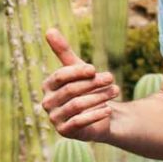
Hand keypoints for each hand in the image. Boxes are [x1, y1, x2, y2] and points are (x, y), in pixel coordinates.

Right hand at [39, 28, 121, 143]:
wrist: (101, 115)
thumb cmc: (88, 88)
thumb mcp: (79, 69)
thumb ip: (63, 51)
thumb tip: (49, 29)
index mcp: (47, 85)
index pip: (60, 76)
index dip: (77, 71)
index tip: (94, 69)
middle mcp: (47, 102)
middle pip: (71, 90)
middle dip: (93, 83)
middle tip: (112, 78)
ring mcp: (54, 118)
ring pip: (77, 105)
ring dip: (99, 96)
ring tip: (115, 90)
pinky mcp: (65, 132)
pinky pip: (79, 122)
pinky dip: (95, 115)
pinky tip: (109, 109)